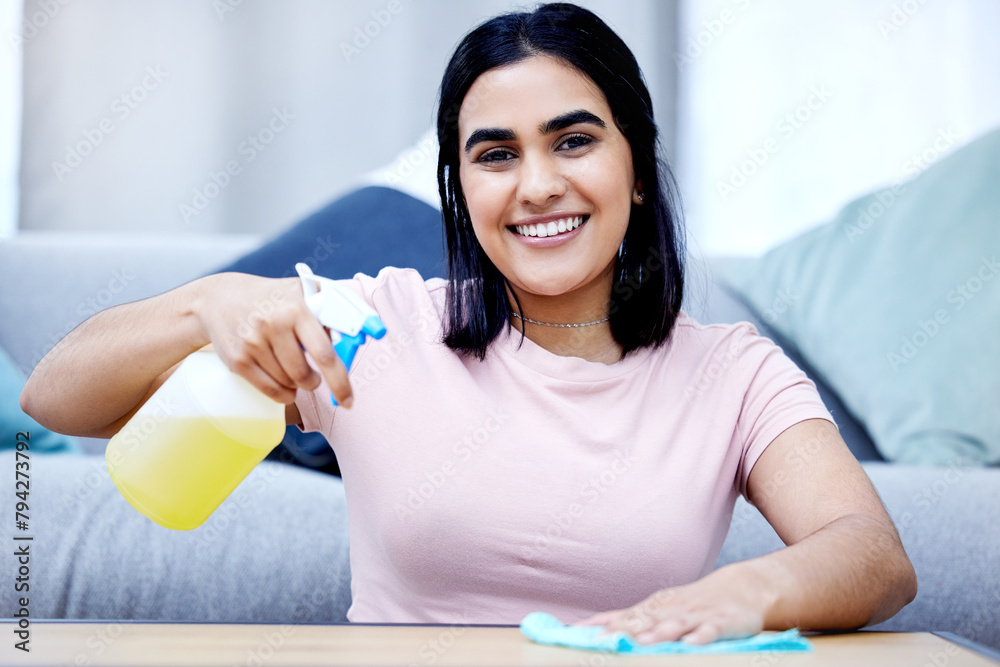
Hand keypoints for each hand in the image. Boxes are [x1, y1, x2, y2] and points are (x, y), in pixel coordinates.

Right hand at [194, 272, 352, 406]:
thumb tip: (364, 334)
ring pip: (288, 384)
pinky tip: (285, 385)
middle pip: (305, 375)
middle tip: (315, 379)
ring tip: (294, 371)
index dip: (340, 381)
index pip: (325, 353)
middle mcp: (274, 325)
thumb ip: (332, 311)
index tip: (348, 400)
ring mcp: (254, 343)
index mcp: (298, 308)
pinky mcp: (238, 360)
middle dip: (315, 383)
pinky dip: (283, 394)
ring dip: (297, 385)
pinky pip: (270, 390)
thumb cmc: (273, 298)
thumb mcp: (303, 293)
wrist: (220, 299)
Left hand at [574, 566, 772, 644]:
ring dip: (658, 634)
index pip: (624, 618)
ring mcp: (696, 616)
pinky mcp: (722, 623)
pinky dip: (700, 636)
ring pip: (675, 626)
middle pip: (645, 622)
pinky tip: (690, 643)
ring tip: (641, 643)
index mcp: (655, 609)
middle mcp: (672, 611)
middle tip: (603, 644)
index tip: (578, 636)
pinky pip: (710, 631)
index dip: (603, 628)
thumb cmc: (692, 603)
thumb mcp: (656, 608)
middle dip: (624, 632)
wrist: (742, 588)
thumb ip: (623, 618)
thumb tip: (584, 625)